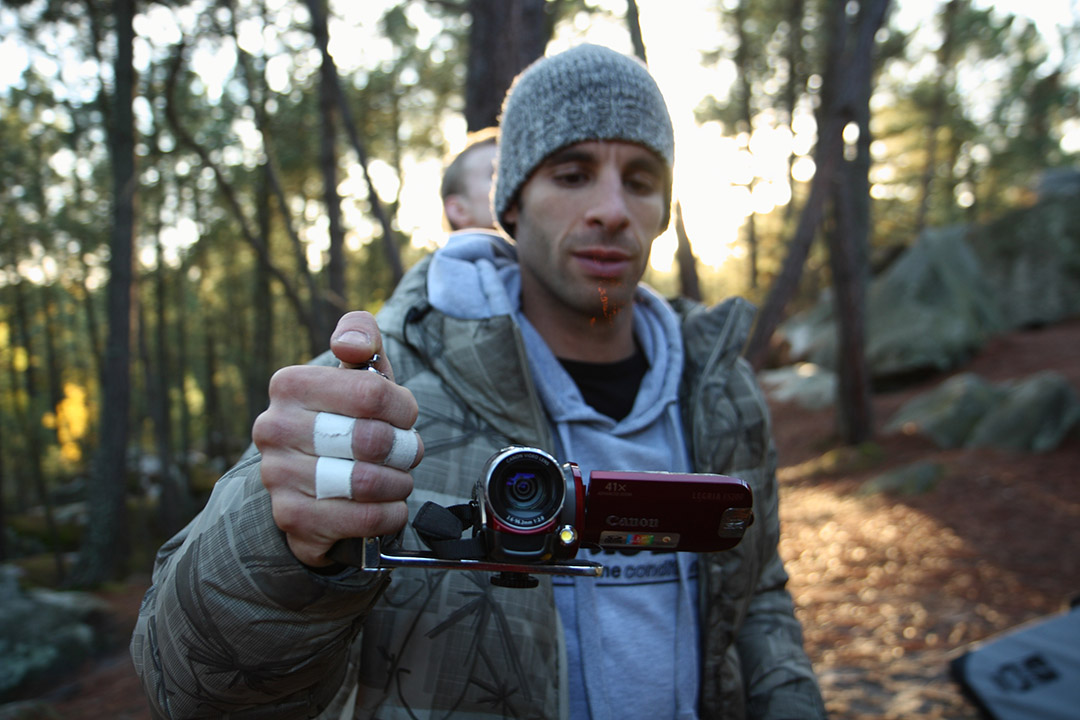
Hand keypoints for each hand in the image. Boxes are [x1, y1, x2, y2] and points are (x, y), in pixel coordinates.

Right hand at [253, 311, 423, 566]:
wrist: (313, 483)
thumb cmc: (347, 419)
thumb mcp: (358, 371)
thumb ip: (360, 335)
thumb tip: (351, 345)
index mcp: (290, 385)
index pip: (372, 393)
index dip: (403, 409)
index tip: (403, 417)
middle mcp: (274, 429)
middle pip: (373, 439)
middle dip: (404, 449)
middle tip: (403, 452)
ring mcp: (278, 476)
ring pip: (369, 482)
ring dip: (398, 483)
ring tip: (396, 478)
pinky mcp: (292, 518)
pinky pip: (363, 519)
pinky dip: (390, 514)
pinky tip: (387, 506)